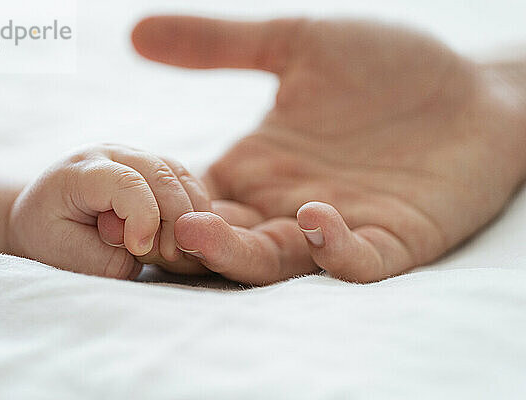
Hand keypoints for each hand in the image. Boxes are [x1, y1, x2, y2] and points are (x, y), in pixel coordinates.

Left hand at [8, 143, 210, 278]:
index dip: (144, 217)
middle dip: (174, 218)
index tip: (141, 251)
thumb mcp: (66, 255)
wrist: (41, 215)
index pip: (126, 183)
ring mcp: (133, 155)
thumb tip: (147, 248)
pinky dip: (192, 206)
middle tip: (170, 256)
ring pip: (178, 174)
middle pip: (160, 174)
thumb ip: (108, 257)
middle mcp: (110, 153)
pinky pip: (182, 179)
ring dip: (188, 212)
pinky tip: (186, 233)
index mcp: (81, 171)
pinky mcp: (150, 165)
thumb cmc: (48, 236)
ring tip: (178, 248)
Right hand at [132, 16, 525, 282]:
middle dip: (187, 239)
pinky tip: (316, 213)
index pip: (195, 197)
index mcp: (258, 168)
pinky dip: (332, 248)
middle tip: (148, 226)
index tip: (127, 190)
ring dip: (236, 253)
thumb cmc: (388, 65)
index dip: (161, 199)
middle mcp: (287, 203)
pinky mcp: (394, 239)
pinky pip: (356, 260)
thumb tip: (134, 32)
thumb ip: (218, 43)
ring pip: (277, 259)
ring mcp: (338, 225)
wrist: (475, 86)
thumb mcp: (295, 43)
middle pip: (225, 239)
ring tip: (200, 229)